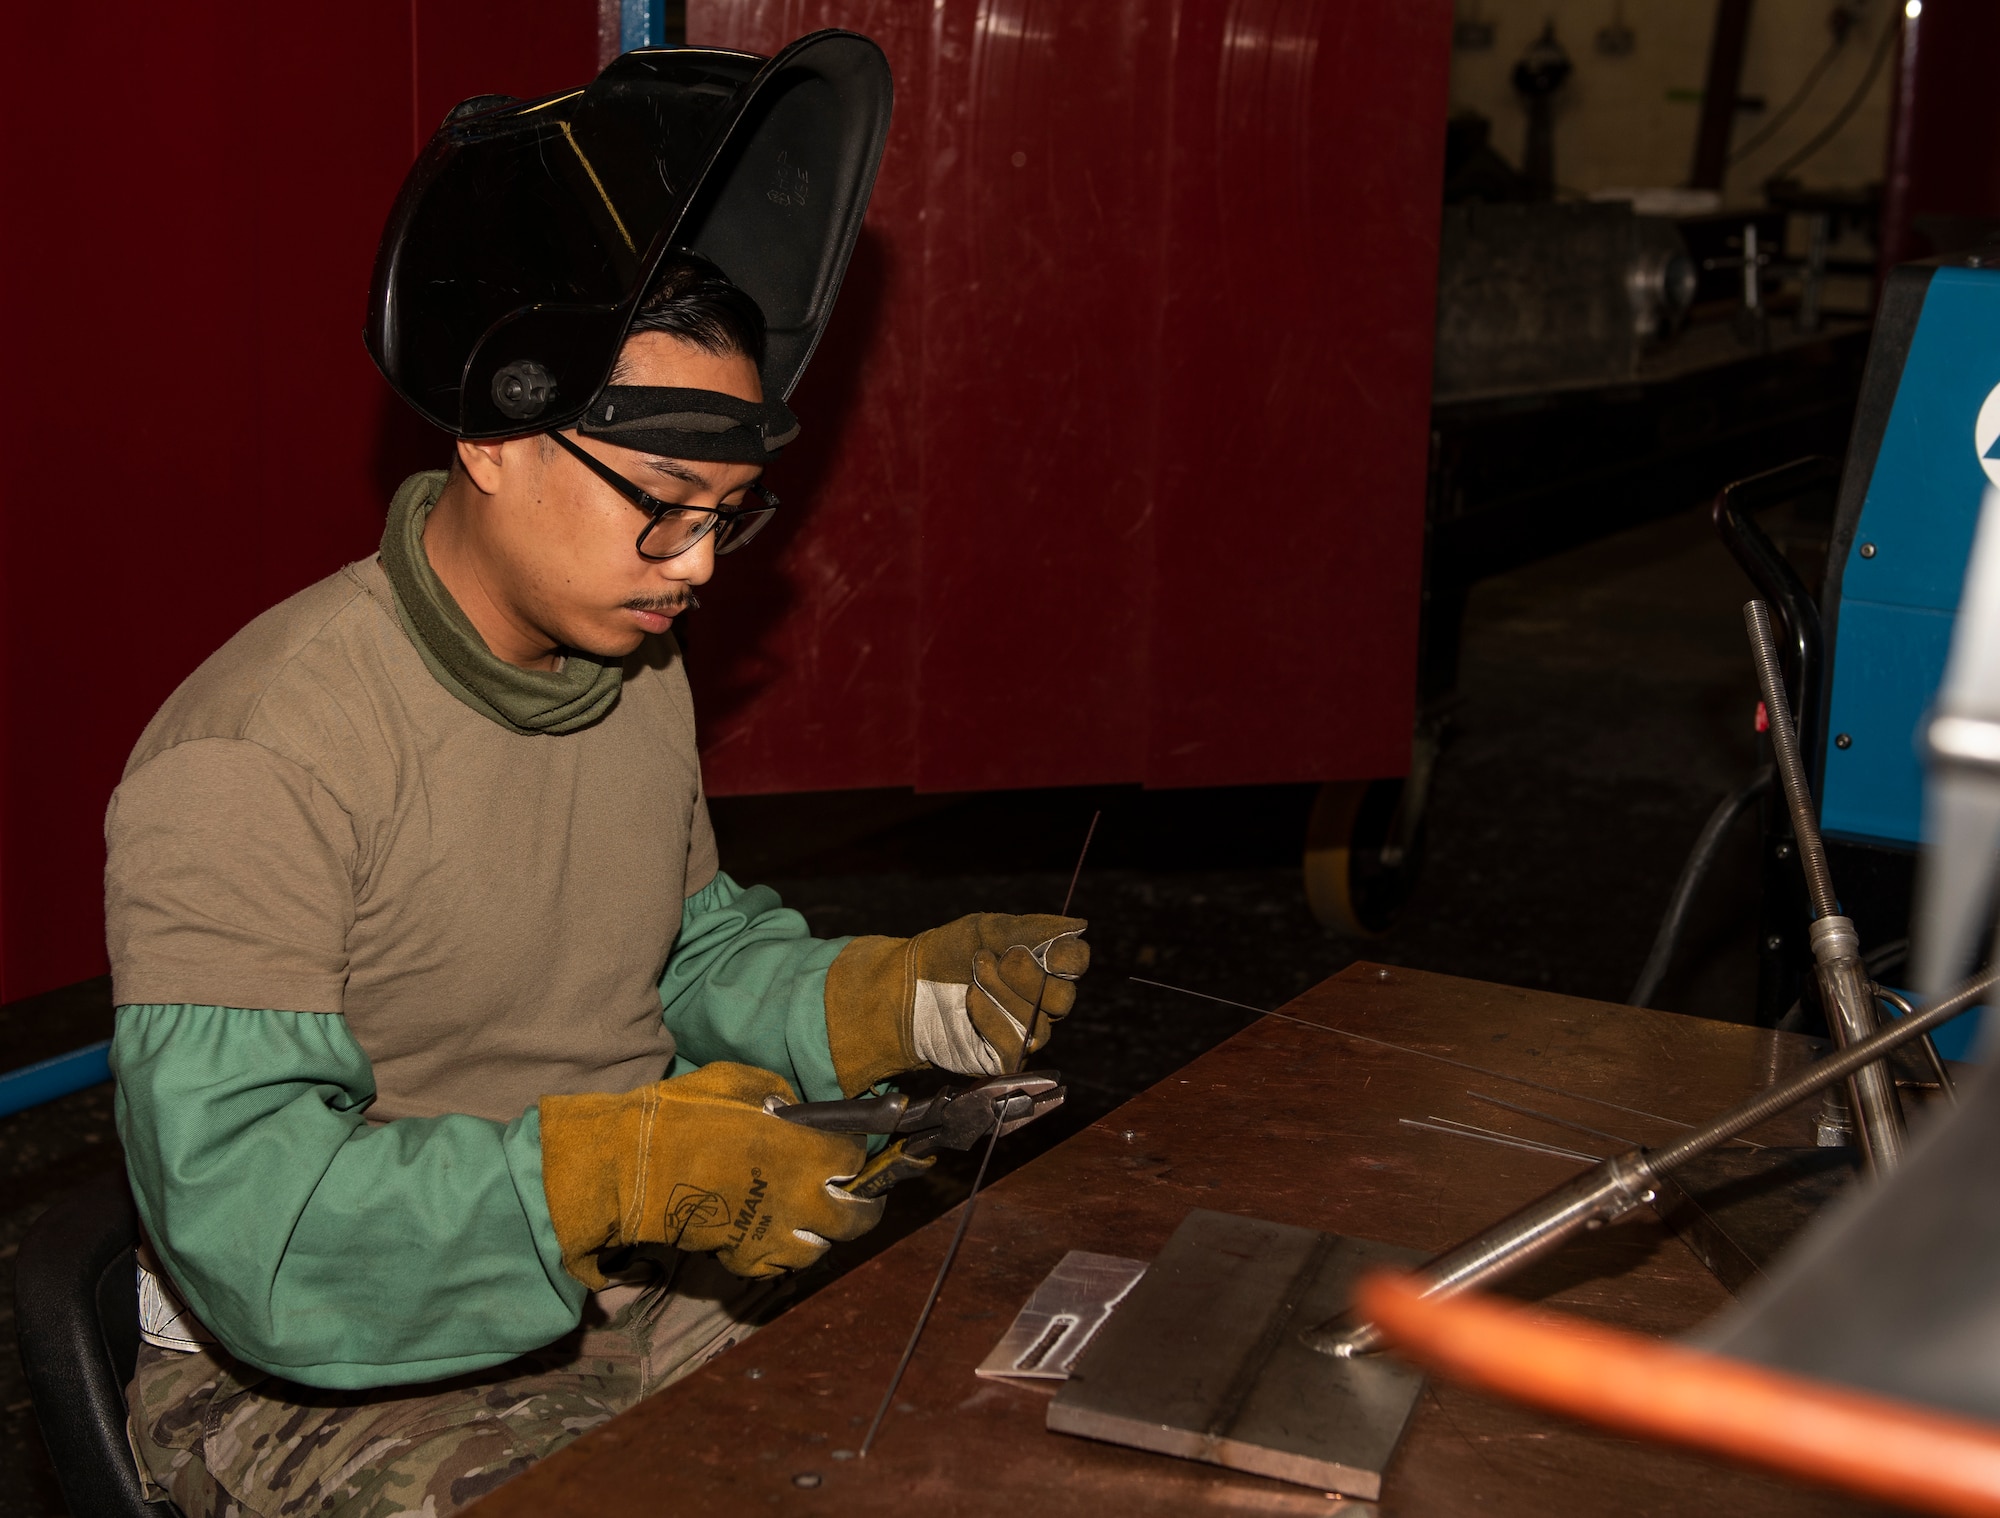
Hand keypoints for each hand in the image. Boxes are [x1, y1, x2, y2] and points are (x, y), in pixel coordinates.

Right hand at [538, 1062, 883, 1284]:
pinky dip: (777, 1255)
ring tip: (807, 1219)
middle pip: (857, 1219)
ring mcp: (772, 1236)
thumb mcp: (737, 1081)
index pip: (856, 1159)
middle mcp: (799, 1199)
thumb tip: (793, 1112)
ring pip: (818, 1250)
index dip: (856, 1154)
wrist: (631, 1167)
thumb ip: (777, 1096)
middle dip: (863, 1207)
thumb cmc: (682, 1115)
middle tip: (855, 1196)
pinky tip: (768, 1234)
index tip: (850, 1150)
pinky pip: (776, 1267)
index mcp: (804, 1151)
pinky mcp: (742, 1259)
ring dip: (818, 1234)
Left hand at [825, 914, 1089, 1088]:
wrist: (906, 985)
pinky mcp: (1002, 1058)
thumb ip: (1032, 928)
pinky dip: (991, 1017)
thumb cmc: (948, 954)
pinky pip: (1014, 1044)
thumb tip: (1078, 925)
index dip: (1066, 956)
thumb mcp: (986, 930)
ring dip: (1002, 994)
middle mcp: (1039, 1002)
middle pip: (1063, 997)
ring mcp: (1022, 1031)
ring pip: (1038, 1022)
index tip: (1040, 948)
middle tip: (988, 959)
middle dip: (1026, 976)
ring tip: (973, 976)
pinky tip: (971, 1001)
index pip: (1076, 963)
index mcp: (1042, 966)